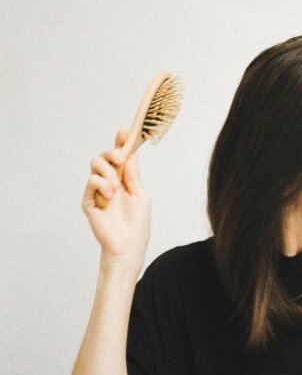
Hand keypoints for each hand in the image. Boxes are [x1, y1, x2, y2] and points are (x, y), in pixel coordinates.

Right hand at [81, 128, 150, 263]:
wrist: (128, 244)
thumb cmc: (137, 223)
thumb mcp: (140, 194)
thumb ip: (133, 174)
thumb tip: (130, 154)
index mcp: (124, 179)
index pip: (120, 157)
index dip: (120, 143)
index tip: (123, 131)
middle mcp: (110, 182)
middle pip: (104, 156)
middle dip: (112, 152)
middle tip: (120, 158)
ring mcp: (97, 190)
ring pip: (95, 165)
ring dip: (108, 171)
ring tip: (115, 185)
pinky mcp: (88, 200)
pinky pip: (90, 181)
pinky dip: (101, 184)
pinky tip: (109, 194)